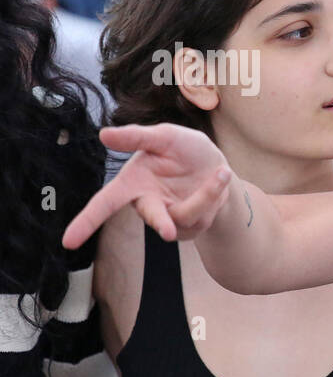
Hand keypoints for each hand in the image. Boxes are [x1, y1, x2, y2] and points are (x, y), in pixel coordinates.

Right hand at [63, 123, 232, 249]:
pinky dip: (215, 193)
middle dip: (161, 223)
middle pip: (151, 218)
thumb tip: (104, 134)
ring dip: (206, 194)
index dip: (86, 223)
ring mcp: (170, 219)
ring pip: (186, 215)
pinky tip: (219, 178)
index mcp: (133, 184)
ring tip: (219, 172)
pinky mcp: (190, 227)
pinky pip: (203, 215)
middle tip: (168, 231)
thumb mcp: (165, 136)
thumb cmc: (185, 149)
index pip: (104, 204)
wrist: (216, 165)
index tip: (68, 242)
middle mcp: (148, 204)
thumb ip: (136, 137)